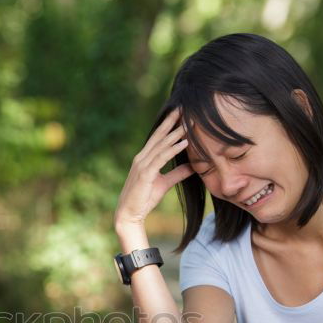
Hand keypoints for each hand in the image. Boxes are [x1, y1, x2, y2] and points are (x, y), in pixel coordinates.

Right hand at [114, 108, 194, 231]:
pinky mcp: (145, 174)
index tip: (181, 113)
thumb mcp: (164, 184)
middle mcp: (141, 158)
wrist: (129, 214)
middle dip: (171, 121)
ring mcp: (142, 165)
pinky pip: (161, 158)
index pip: (158, 137)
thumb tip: (193, 166)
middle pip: (159, 135)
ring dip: (176, 133)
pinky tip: (184, 142)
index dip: (169, 124)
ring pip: (162, 145)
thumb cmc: (144, 199)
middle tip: (184, 107)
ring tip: (189, 123)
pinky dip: (173, 149)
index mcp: (144, 158)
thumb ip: (177, 173)